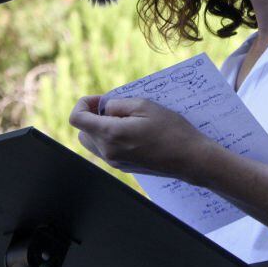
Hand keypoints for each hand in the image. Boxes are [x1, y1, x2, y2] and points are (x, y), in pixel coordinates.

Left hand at [68, 95, 216, 181]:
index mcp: (110, 134)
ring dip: (100, 127)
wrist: (190, 158)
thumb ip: (117, 104)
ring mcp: (115, 162)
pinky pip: (106, 150)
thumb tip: (105, 108)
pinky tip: (131, 130)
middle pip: (82, 131)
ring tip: (123, 118)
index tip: (100, 99)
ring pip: (92, 142)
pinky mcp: (123, 167)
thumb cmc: (170, 130)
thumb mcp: (144, 105)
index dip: (84, 104)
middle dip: (92, 115)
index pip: (77, 119)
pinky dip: (110, 137)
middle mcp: (108, 151)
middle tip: (112, 106)